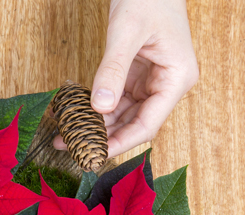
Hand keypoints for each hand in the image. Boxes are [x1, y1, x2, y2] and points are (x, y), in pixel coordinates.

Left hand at [56, 0, 198, 157]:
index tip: (95, 153)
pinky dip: (97, 107)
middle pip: (135, 123)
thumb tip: (100, 106)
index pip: (148, 124)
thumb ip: (113, 69)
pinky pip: (117, 98)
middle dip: (104, 136)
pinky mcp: (138, 73)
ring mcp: (153, 79)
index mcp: (177, 78)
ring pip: (124, 113)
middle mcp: (168, 83)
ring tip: (67, 134)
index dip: (121, 142)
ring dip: (97, 124)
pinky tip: (76, 114)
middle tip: (71, 146)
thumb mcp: (127, 32)